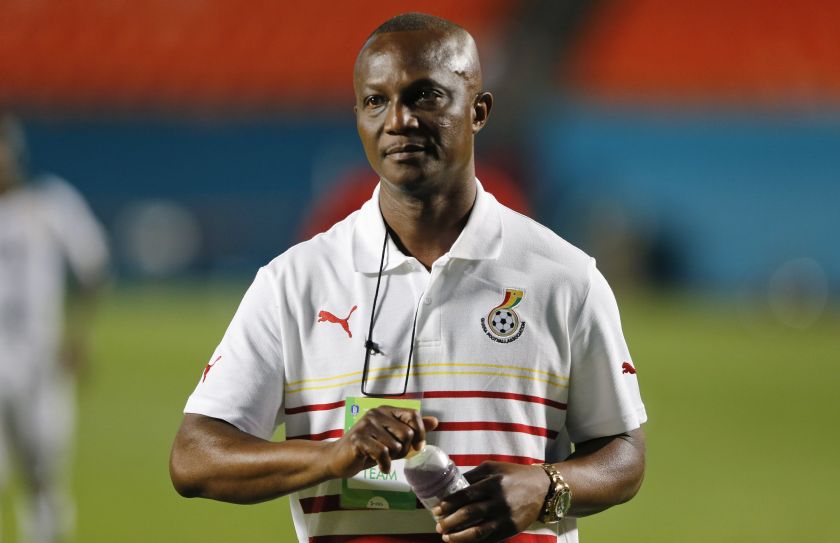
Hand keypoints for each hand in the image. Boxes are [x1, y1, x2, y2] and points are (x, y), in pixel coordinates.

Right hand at [326, 406, 437, 478]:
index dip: (420, 432)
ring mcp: (366, 425)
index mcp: (385, 410)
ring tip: (382, 459)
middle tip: (393, 455)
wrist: (339, 459)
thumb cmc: (368, 449)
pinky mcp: (358, 439)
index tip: (417, 446)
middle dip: (404, 450)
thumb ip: (412, 428)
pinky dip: (384, 465)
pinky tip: (380, 467)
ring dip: (393, 459)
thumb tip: (435, 421)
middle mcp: (376, 413)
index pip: (413, 414)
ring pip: (395, 445)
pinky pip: (382, 453)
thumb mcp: (393, 438)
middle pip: (407, 433)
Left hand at [433, 462, 548, 542]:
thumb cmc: (512, 474)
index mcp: (493, 482)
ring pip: (479, 531)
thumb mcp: (492, 467)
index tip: (435, 510)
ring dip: (460, 536)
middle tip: (438, 526)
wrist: (541, 487)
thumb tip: (450, 486)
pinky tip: (463, 541)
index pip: (466, 494)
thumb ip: (472, 476)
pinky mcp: (512, 529)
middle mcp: (499, 500)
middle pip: (470, 514)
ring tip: (446, 538)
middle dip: (450, 522)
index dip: (448, 504)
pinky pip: (490, 538)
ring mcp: (506, 517)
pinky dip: (475, 542)